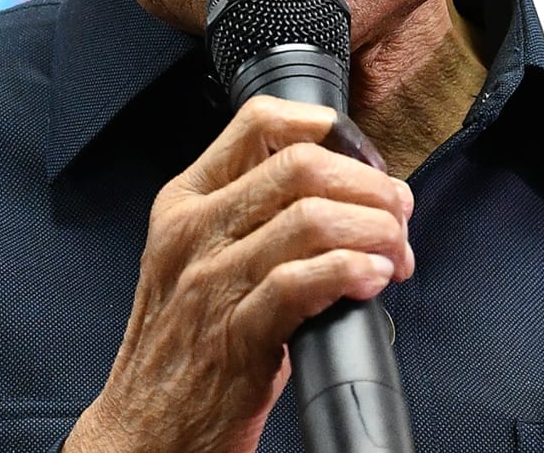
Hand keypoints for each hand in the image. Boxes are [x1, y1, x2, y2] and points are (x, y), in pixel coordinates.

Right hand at [64, 95, 415, 452]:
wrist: (145, 431)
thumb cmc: (184, 348)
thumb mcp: (201, 259)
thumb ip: (255, 218)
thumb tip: (348, 197)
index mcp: (186, 201)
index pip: (260, 121)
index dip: (331, 130)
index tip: (367, 161)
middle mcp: (194, 231)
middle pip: (300, 165)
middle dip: (370, 186)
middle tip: (398, 215)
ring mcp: (211, 281)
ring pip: (311, 218)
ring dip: (375, 232)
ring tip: (394, 254)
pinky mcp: (235, 335)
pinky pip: (303, 281)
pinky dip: (352, 271)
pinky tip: (372, 279)